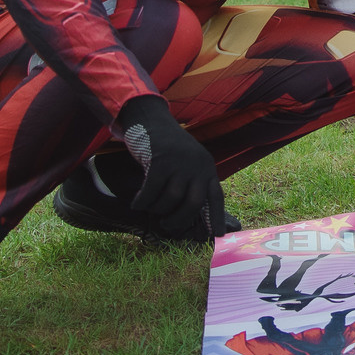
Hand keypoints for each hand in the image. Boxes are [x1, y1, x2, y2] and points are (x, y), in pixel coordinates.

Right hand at [114, 96, 221, 237]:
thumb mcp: (187, 161)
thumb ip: (192, 182)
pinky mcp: (160, 159)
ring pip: (171, 199)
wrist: (151, 118)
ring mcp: (179, 161)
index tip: (218, 236)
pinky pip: (151, 191)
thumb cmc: (167, 146)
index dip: (217, 218)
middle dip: (179, 220)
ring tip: (149, 207)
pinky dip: (143, 201)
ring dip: (157, 209)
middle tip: (167, 225)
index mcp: (207, 167)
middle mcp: (197, 164)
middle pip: (193, 204)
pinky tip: (137, 203)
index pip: (216, 197)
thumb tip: (193, 211)